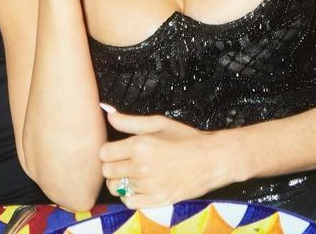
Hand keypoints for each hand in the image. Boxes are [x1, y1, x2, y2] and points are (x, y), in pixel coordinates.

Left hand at [99, 109, 231, 207]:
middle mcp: (141, 166)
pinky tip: (141, 186)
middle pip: (107, 171)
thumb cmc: (186, 138)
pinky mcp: (156, 200)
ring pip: (115, 188)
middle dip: (114, 165)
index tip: (119, 150)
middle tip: (127, 162)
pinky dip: (130, 196)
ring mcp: (148, 185)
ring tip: (134, 174)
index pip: (104, 153)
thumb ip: (130, 121)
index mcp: (140, 145)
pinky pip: (128, 202)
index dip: (110, 151)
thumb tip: (108, 114)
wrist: (211, 159)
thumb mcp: (159, 123)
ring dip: (120, 181)